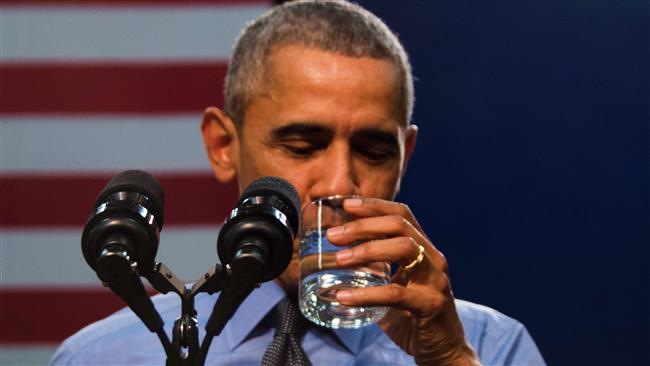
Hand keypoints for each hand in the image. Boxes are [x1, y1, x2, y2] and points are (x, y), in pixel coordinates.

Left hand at [326, 197, 479, 365]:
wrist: (443, 351)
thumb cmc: (413, 317)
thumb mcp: (393, 286)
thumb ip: (373, 271)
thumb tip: (335, 259)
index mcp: (424, 250)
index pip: (402, 215)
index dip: (375, 206)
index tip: (347, 203)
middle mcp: (433, 259)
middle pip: (400, 226)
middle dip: (364, 225)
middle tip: (334, 234)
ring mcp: (435, 280)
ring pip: (404, 249)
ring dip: (367, 250)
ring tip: (340, 259)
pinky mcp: (431, 304)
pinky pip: (395, 293)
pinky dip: (366, 294)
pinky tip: (343, 297)